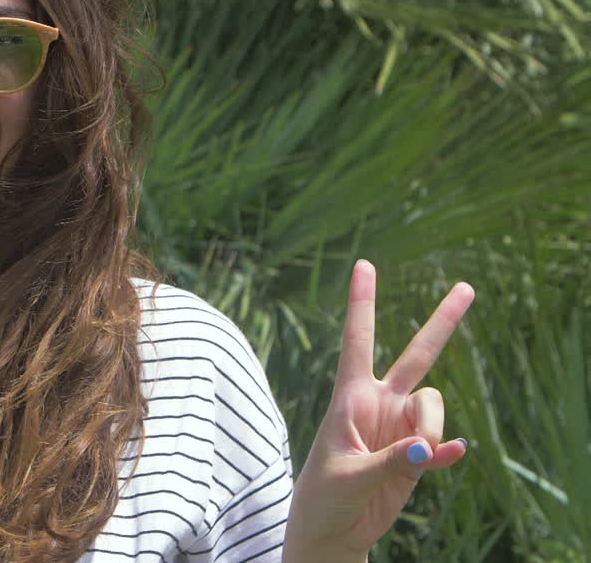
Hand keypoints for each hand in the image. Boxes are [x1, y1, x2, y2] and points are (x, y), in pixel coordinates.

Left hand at [284, 260, 473, 559]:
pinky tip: (447, 455)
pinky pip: (441, 445)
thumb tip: (427, 448)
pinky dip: (443, 452)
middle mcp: (380, 404)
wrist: (334, 529)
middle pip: (417, 355)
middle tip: (467, 287)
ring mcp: (400, 428)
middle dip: (442, 323)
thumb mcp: (348, 476)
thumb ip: (389, 461)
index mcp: (351, 397)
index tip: (365, 264)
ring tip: (410, 459)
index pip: (357, 341)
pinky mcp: (416, 456)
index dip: (362, 303)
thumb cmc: (326, 497)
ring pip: (435, 406)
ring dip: (430, 430)